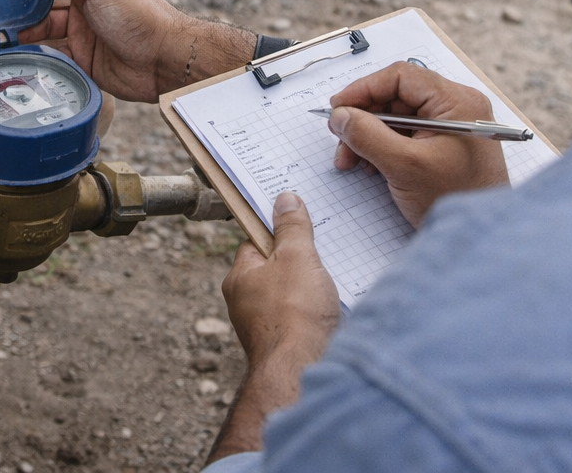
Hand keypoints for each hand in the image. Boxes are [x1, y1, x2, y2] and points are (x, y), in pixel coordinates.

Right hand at [19, 0, 256, 102]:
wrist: (163, 60)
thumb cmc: (139, 15)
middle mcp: (86, 4)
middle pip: (45, 3)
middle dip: (22, 7)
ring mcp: (84, 33)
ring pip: (45, 30)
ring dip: (25, 32)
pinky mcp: (82, 60)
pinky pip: (53, 55)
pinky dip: (35, 54)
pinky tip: (14, 54)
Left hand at [209, 192, 339, 461]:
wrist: (301, 372)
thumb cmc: (295, 313)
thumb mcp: (297, 257)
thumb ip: (292, 227)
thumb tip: (284, 199)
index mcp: (240, 275)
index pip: (257, 240)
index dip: (279, 230)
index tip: (301, 223)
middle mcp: (245, 301)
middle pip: (275, 267)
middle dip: (299, 261)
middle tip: (323, 254)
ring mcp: (262, 325)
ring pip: (288, 294)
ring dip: (309, 288)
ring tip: (330, 283)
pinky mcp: (282, 344)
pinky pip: (299, 317)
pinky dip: (313, 312)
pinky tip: (330, 311)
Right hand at [328, 62, 509, 227]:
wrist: (480, 238)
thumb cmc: (456, 199)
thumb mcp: (404, 166)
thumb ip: (367, 135)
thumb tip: (340, 116)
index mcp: (456, 102)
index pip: (400, 77)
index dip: (363, 89)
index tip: (338, 108)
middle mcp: (456, 108)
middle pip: (396, 97)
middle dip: (363, 118)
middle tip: (340, 139)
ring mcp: (451, 127)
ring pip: (397, 118)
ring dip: (369, 135)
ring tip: (351, 160)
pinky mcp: (445, 146)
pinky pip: (407, 135)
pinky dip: (383, 146)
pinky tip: (369, 164)